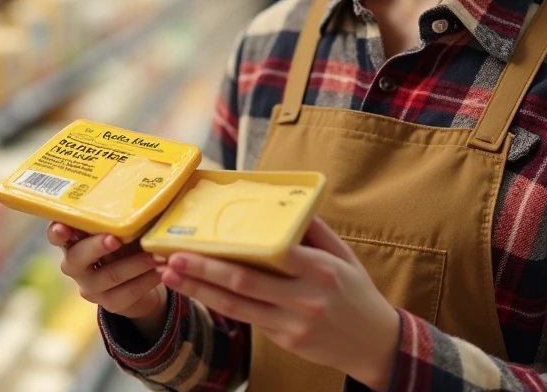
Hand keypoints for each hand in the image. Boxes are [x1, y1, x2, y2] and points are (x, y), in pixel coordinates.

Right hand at [48, 223, 168, 340]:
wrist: (140, 280)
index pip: (56, 235)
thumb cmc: (127, 242)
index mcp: (74, 240)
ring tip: (155, 256)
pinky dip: (146, 280)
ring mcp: (90, 287)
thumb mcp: (122, 228)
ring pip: (109, 276)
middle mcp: (75, 265)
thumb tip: (142, 191)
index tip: (63, 227)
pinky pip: (128, 292)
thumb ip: (121, 215)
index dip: (57, 231)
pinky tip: (161, 272)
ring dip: (135, 264)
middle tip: (115, 239)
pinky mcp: (109, 303)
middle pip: (77, 258)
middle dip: (97, 246)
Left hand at [156, 217, 400, 388]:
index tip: (205, 235)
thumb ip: (315, 231)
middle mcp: (303, 298)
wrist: (375, 344)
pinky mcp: (286, 340)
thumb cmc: (358, 293)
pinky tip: (198, 292)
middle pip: (244, 283)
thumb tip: (286, 203)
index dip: (234, 249)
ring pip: (237, 306)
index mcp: (319, 270)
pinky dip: (220, 305)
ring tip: (172, 274)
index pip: (271, 255)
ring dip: (200, 290)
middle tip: (172, 257)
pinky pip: (247, 319)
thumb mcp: (344, 256)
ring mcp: (292, 323)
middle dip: (204, 270)